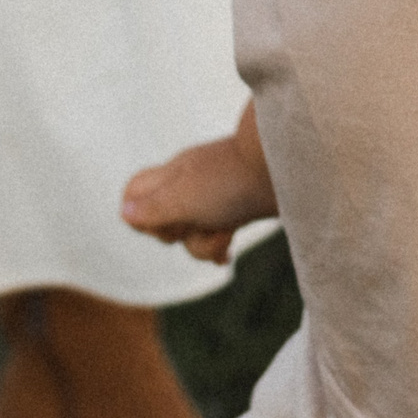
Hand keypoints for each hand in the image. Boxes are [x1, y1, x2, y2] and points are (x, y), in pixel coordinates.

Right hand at [120, 102, 275, 264]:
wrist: (292, 165)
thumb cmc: (234, 182)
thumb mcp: (185, 197)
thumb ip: (153, 208)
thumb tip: (124, 213)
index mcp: (172, 175)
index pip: (134, 193)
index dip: (140, 217)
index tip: (163, 223)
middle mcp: (190, 184)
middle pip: (163, 221)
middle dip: (177, 235)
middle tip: (196, 223)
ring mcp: (215, 196)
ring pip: (193, 233)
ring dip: (205, 243)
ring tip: (227, 231)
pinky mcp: (239, 208)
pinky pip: (217, 233)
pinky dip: (220, 246)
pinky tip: (230, 251)